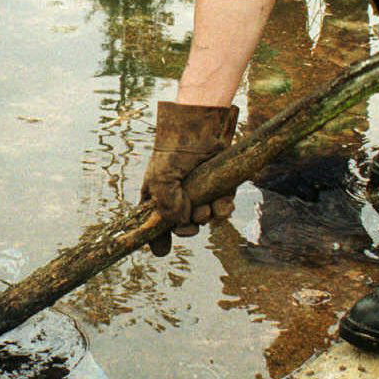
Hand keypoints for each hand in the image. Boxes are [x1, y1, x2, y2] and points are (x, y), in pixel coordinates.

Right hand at [139, 101, 239, 255]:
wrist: (201, 126)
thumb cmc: (174, 150)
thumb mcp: (160, 180)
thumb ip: (166, 207)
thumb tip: (181, 224)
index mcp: (157, 194)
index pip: (154, 224)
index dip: (158, 239)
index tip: (162, 251)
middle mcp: (178, 195)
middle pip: (182, 226)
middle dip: (188, 229)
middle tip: (192, 224)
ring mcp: (199, 191)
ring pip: (204, 218)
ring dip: (207, 218)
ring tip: (207, 209)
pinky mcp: (219, 185)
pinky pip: (222, 207)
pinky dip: (223, 210)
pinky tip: (223, 204)